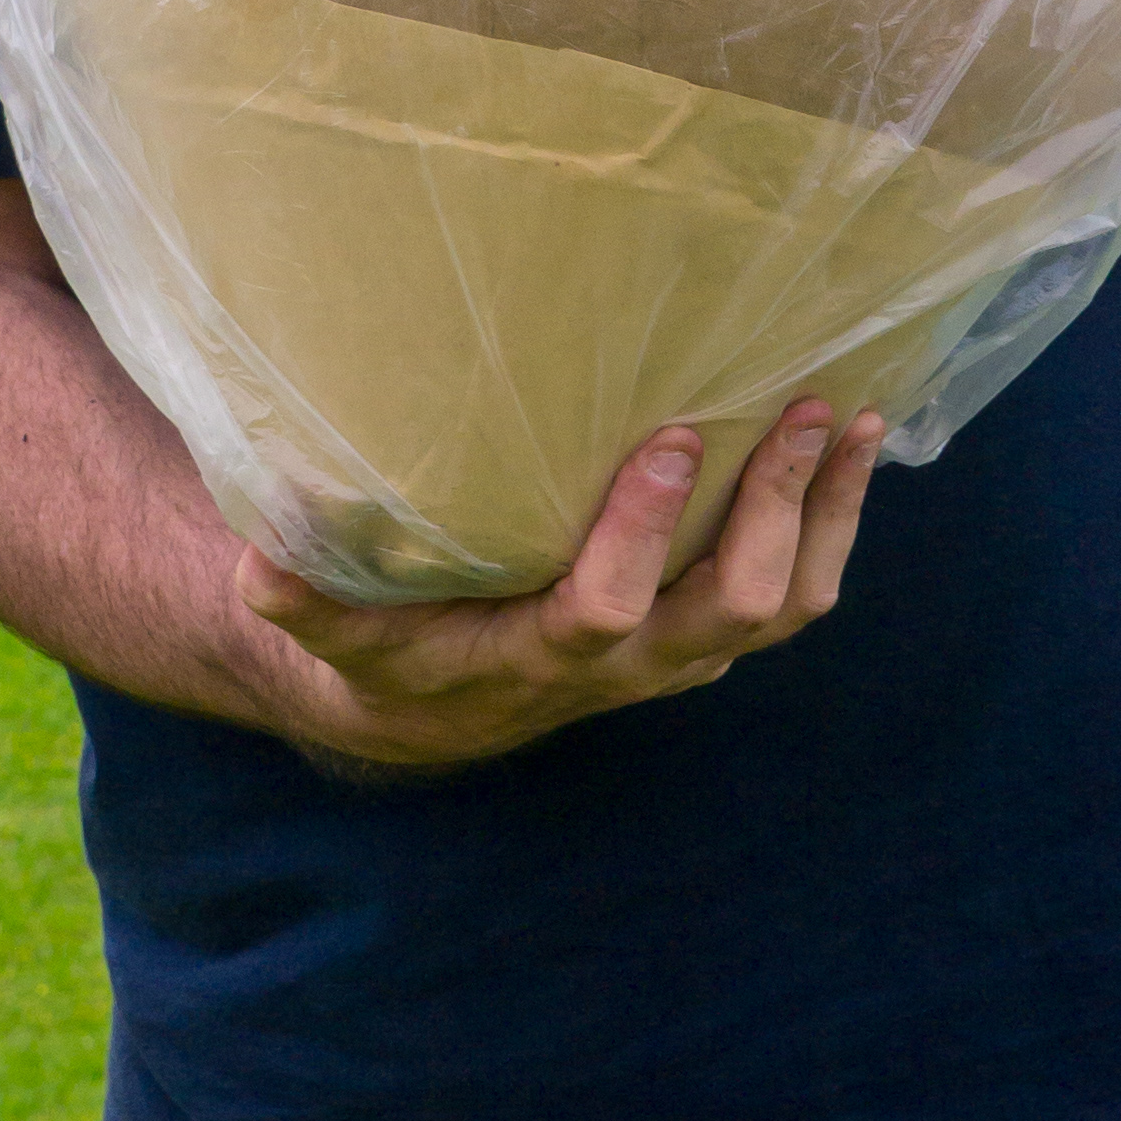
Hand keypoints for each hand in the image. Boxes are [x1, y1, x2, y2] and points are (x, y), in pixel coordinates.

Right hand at [233, 396, 888, 776]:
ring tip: (850, 420)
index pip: (606, 612)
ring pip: (785, 606)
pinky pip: (798, 588)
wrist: (440, 707)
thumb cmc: (386, 645)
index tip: (668, 442)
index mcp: (538, 659)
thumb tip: (263, 555)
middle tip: (795, 413)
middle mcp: (630, 666)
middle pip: (731, 612)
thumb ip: (302, 594)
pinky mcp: (710, 625)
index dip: (642, 537)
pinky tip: (856, 441)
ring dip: (826, 515)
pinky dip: (835, 520)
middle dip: (771, 512)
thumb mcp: (334, 625)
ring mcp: (682, 652)